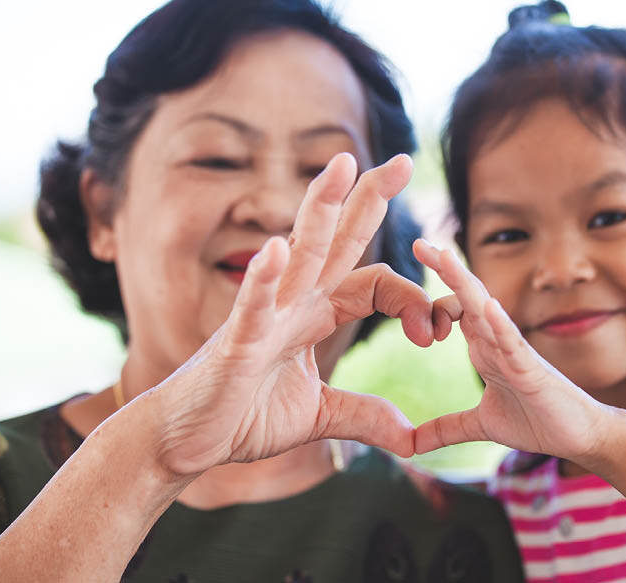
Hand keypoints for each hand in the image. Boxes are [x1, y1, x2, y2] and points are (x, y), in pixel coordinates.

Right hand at [149, 154, 453, 475]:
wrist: (188, 441)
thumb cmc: (244, 417)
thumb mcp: (319, 416)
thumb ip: (363, 415)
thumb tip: (410, 436)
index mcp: (315, 315)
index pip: (375, 284)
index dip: (413, 301)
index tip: (436, 333)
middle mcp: (293, 304)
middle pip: (338, 242)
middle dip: (368, 200)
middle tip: (402, 160)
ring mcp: (264, 318)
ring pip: (298, 255)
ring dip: (320, 209)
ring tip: (343, 164)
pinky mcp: (235, 344)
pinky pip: (251, 306)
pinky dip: (263, 279)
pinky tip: (276, 249)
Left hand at [412, 240, 609, 462]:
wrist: (580, 437)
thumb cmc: (536, 421)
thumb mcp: (479, 426)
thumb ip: (446, 429)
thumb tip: (411, 446)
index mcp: (483, 348)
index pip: (453, 312)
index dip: (429, 303)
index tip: (401, 299)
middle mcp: (497, 342)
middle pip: (467, 297)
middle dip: (445, 268)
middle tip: (420, 241)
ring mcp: (515, 352)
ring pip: (486, 310)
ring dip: (465, 284)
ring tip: (445, 258)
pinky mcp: (532, 370)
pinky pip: (514, 343)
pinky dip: (501, 325)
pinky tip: (488, 308)